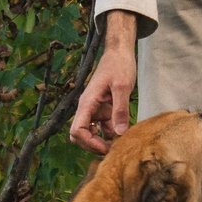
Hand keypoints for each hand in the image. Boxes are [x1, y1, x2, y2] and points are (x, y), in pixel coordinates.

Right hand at [70, 13, 140, 151]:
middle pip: (80, 136)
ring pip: (91, 134)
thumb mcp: (122, 87)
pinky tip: (123, 134)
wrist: (120, 52)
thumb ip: (120, 109)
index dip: (89, 143)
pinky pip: (103, 128)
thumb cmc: (119, 65)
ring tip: (120, 144)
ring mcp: (95, 110)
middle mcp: (88, 108)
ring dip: (102, 142)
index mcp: (87, 103)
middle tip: (114, 149)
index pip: (77, 130)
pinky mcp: (103, 109)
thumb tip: (119, 133)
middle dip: (93, 146)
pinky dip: (110, 134)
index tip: (106, 147)